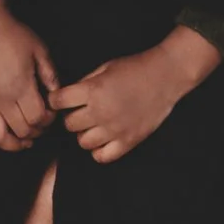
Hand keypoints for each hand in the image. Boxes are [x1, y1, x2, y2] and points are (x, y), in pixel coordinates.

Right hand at [0, 7, 58, 150]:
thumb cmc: (14, 36)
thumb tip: (57, 96)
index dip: (48, 121)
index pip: (37, 118)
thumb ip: (51, 75)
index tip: (50, 114)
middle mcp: (1, 98)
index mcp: (20, 86)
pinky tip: (0, 132)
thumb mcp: (40, 50)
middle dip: (36, 132)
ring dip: (13, 143)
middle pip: (21, 130)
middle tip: (40, 125)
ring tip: (24, 140)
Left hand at [53, 28, 220, 163]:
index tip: (60, 100)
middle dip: (71, 116)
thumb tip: (67, 96)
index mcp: (93, 90)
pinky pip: (101, 156)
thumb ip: (85, 83)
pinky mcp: (128, 141)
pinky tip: (104, 138)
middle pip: (69, 124)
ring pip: (82, 142)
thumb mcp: (105, 67)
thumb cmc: (136, 67)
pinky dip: (99, 150)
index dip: (56, 99)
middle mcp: (101, 112)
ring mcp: (115, 129)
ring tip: (95, 124)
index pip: (58, 101)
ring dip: (85, 133)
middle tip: (81, 111)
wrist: (166, 75)